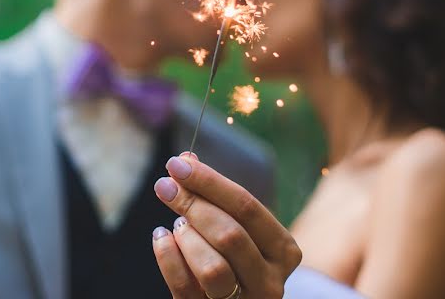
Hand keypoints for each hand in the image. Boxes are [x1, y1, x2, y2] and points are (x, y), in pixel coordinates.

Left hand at [152, 153, 300, 298]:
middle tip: (164, 186)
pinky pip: (185, 286)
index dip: (210, 182)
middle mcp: (270, 281)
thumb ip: (216, 196)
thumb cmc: (237, 257)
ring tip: (176, 224)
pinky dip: (167, 257)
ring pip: (212, 268)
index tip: (178, 164)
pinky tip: (161, 237)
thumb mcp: (238, 226)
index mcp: (283, 249)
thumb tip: (186, 159)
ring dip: (187, 238)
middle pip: (230, 234)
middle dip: (193, 204)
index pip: (247, 206)